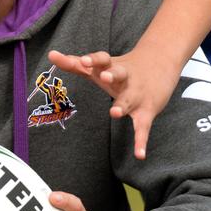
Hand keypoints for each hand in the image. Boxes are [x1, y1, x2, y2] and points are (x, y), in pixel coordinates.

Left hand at [49, 45, 180, 159]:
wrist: (159, 65)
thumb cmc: (119, 68)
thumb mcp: (100, 65)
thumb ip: (74, 62)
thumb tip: (50, 55)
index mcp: (111, 66)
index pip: (102, 60)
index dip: (93, 60)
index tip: (84, 60)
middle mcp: (125, 78)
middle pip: (119, 74)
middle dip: (112, 75)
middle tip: (105, 77)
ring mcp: (136, 95)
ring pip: (129, 100)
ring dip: (122, 105)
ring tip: (114, 112)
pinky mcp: (146, 111)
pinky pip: (143, 127)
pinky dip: (141, 142)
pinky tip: (140, 155)